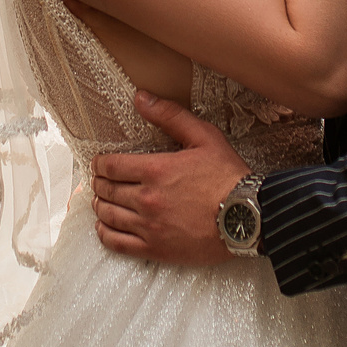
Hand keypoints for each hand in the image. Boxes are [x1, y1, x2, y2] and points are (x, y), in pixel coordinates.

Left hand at [91, 90, 250, 264]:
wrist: (247, 217)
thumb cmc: (228, 177)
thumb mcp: (204, 137)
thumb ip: (170, 116)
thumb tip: (141, 98)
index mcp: (155, 170)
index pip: (111, 166)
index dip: (100, 163)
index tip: (99, 163)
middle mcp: (147, 199)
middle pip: (107, 190)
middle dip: (99, 183)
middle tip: (99, 181)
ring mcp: (149, 226)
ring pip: (109, 216)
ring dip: (100, 206)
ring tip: (100, 201)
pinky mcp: (155, 249)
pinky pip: (118, 243)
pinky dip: (105, 234)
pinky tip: (104, 227)